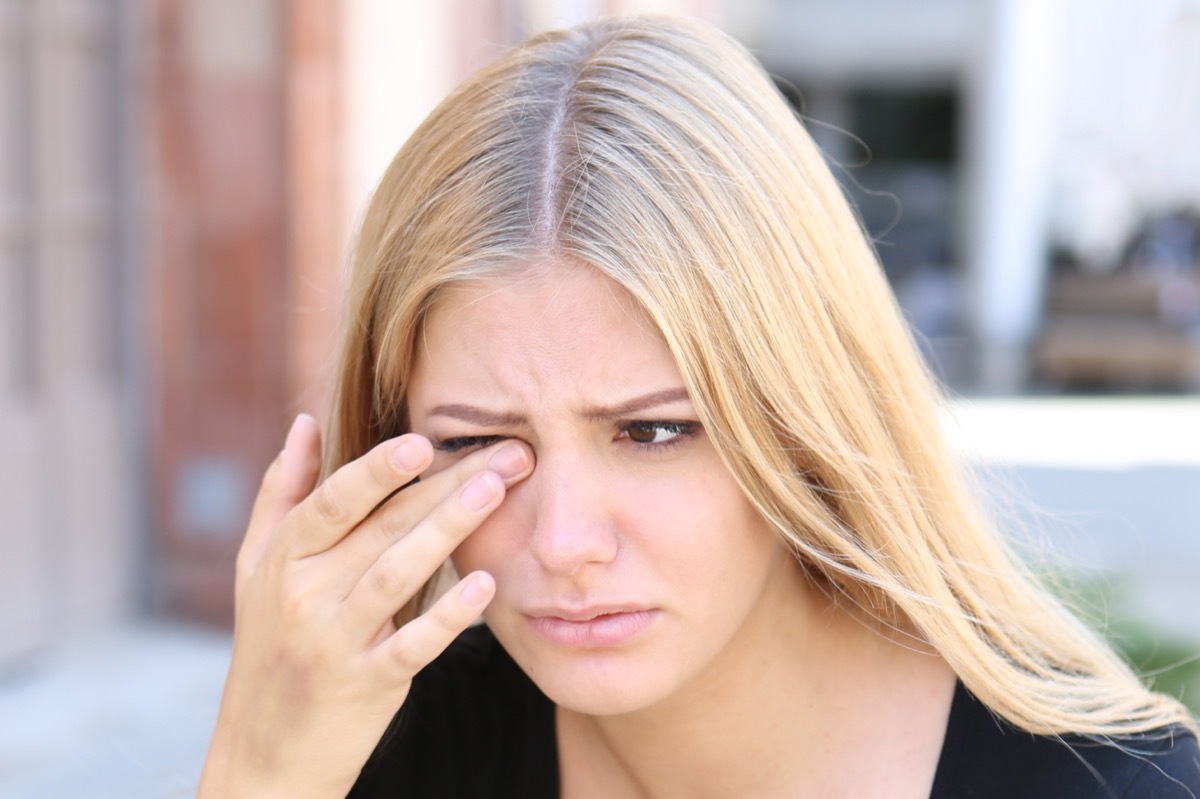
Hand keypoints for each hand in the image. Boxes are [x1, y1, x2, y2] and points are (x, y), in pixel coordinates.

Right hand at [197, 414, 533, 797]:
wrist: (263, 752)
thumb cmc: (269, 643)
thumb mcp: (256, 567)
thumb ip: (282, 493)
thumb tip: (304, 421)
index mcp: (282, 558)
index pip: (334, 502)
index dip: (378, 469)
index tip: (425, 439)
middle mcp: (304, 595)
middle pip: (383, 527)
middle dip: (445, 484)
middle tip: (506, 454)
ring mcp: (334, 641)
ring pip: (398, 575)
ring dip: (449, 530)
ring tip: (496, 493)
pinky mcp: (367, 683)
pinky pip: (412, 645)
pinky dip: (449, 616)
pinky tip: (486, 585)